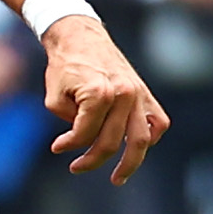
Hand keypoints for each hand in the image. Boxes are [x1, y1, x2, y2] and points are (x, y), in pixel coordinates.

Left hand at [42, 13, 166, 183]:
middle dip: (92, 160)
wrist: (80, 35)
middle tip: (76, 167)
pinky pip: (158, 122)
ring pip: (142, 140)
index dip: (69, 145)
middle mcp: (123, 94)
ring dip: (130, 163)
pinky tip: (137, 147)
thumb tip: (80, 144)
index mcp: (99, 93)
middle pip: (112, 142)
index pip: (86, 135)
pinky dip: (151, 138)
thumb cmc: (65, 65)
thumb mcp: (54, 97)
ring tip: (118, 178)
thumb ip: (69, 125)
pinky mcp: (145, 92)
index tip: (58, 148)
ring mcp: (138, 94)